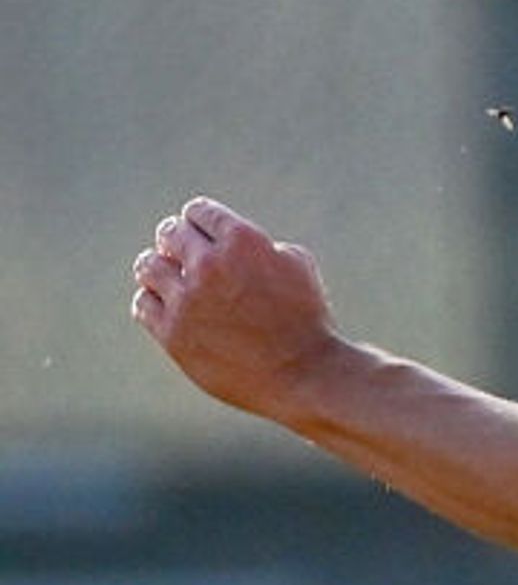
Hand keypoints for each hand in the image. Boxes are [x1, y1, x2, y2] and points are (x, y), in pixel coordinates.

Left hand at [132, 198, 340, 417]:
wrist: (302, 374)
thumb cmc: (307, 320)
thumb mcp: (297, 266)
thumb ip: (260, 246)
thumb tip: (231, 247)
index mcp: (243, 241)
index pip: (199, 210)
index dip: (199, 218)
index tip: (200, 230)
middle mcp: (209, 264)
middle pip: (170, 233)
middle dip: (175, 239)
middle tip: (179, 250)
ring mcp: (187, 300)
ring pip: (148, 266)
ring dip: (157, 266)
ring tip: (166, 275)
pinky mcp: (173, 333)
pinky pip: (143, 304)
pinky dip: (151, 299)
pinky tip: (164, 304)